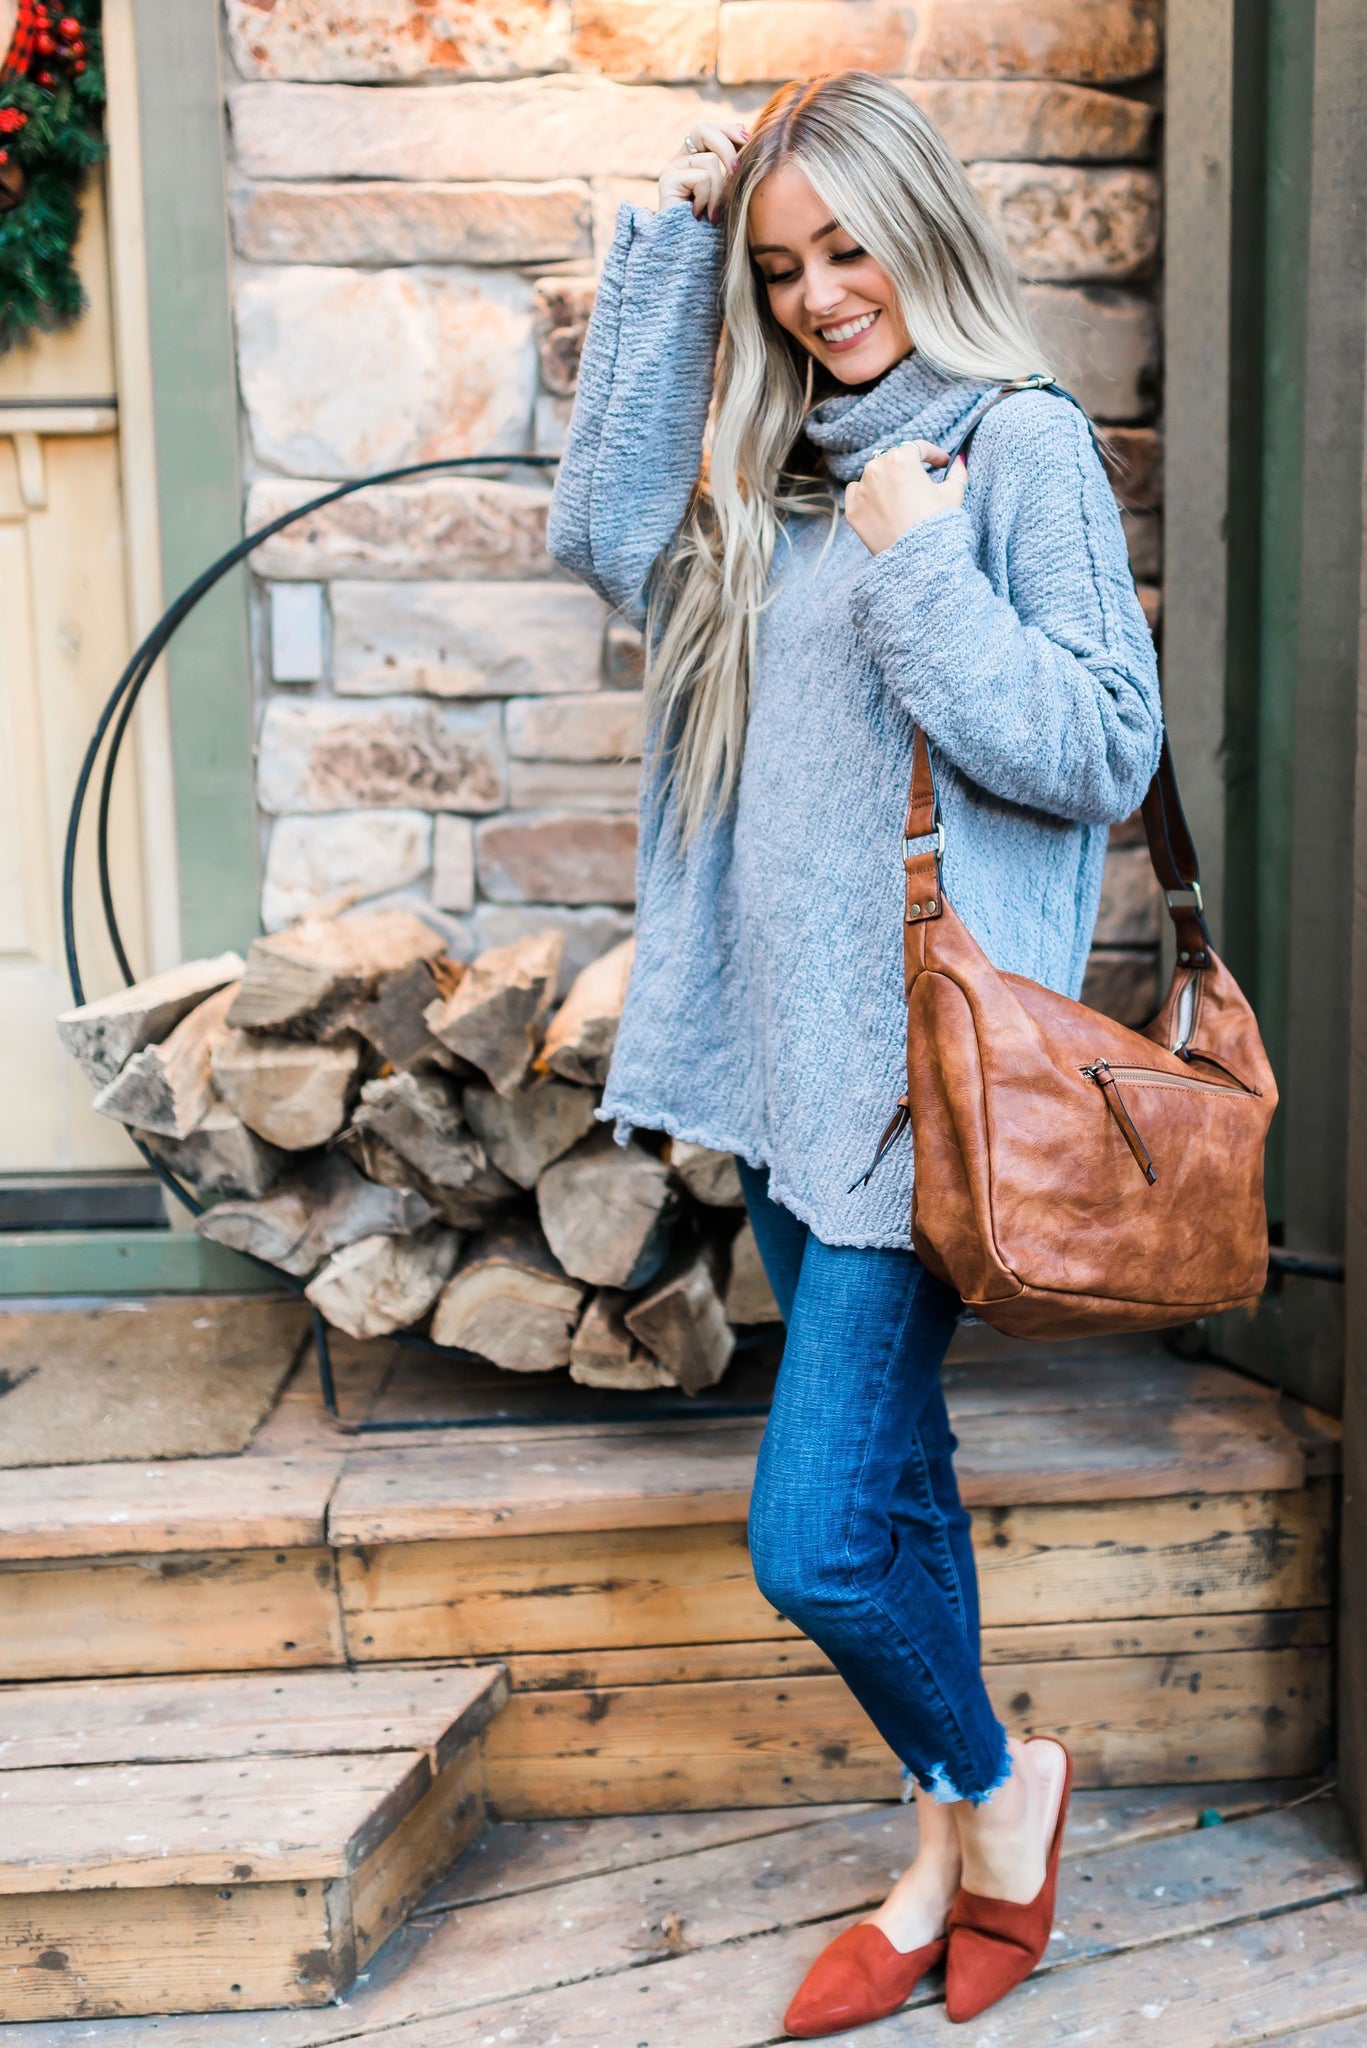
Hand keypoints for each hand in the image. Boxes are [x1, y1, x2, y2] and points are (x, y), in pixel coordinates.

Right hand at [658, 119, 748, 223]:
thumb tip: (742, 129)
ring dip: (719, 190)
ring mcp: (672, 169)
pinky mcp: (667, 181)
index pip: (708, 128)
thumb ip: (732, 164)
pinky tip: (701, 214)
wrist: (689, 254)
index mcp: (692, 158)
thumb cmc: (712, 227)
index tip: (747, 141)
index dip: (727, 130)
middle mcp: (680, 160)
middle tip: (737, 172)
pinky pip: (702, 177)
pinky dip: (708, 198)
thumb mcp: (728, 191)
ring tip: (714, 213)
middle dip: (727, 147)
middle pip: (703, 129)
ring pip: (710, 160)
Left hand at [844, 442, 965, 555]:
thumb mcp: (953, 494)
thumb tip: (960, 460)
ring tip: (901, 497)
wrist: (917, 560)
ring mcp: (861, 489)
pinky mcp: (852, 510)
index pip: (918, 448)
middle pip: (893, 459)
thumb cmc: (937, 524)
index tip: (942, 463)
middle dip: (908, 468)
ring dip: (886, 480)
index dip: (934, 454)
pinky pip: (856, 492)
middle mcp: (876, 468)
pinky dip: (867, 494)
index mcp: (901, 459)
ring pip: (873, 474)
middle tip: (921, 481)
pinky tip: (881, 505)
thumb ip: (957, 471)